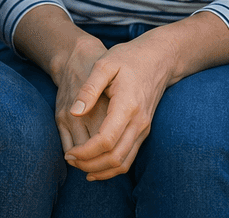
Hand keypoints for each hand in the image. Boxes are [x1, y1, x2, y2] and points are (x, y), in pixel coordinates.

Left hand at [59, 35, 174, 179]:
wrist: (159, 59)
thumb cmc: (128, 59)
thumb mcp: (105, 65)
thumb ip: (89, 89)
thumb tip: (74, 113)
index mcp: (127, 106)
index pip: (106, 141)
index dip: (85, 152)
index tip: (69, 152)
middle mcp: (139, 122)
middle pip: (115, 158)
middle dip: (90, 165)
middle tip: (70, 160)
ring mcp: (143, 129)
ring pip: (124, 163)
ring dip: (100, 170)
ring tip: (79, 165)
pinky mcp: (144, 131)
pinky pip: (129, 158)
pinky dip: (112, 167)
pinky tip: (95, 165)